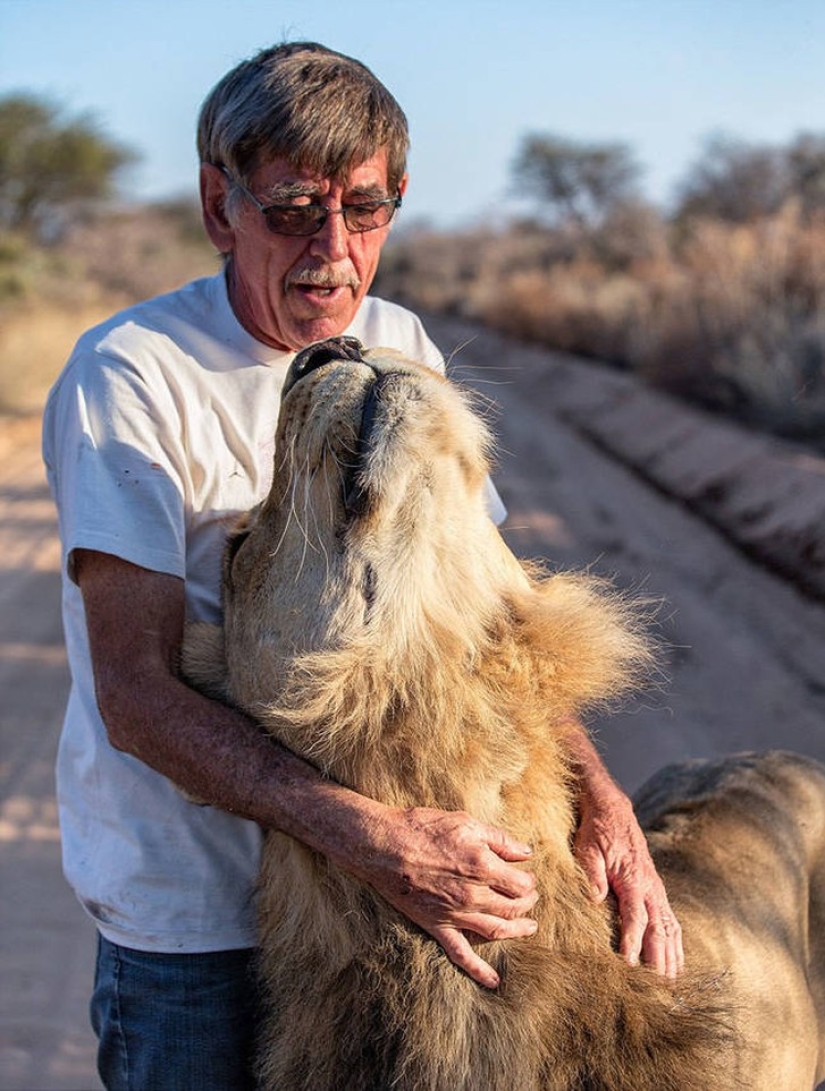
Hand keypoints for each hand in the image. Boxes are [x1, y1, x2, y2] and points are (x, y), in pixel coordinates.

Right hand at [355, 805, 538, 988]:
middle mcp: (473, 894)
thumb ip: (499, 839)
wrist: (383, 845)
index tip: (528, 878)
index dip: (529, 882)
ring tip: (528, 928)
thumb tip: (526, 853)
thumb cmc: (423, 828)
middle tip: (530, 898)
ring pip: (496, 931)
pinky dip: (479, 971)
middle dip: (527, 904)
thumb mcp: (466, 823)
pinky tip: (494, 981)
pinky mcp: (437, 926)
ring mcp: (455, 914)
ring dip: (516, 931)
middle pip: (513, 908)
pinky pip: (461, 954)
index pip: (521, 884)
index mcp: (483, 866)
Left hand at [574, 782, 683, 977]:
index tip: (629, 965)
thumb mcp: (587, 847)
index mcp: (634, 880)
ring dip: (672, 955)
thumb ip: (592, 875)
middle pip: (659, 929)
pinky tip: (676, 957)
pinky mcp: (656, 888)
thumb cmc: (596, 829)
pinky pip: (671, 919)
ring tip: (673, 982)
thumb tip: (596, 900)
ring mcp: (656, 888)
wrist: (611, 807)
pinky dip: (676, 940)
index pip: (636, 918)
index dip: (633, 943)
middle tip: (659, 989)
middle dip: (659, 960)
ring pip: (670, 927)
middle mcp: (650, 887)